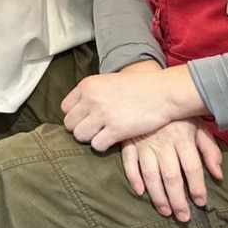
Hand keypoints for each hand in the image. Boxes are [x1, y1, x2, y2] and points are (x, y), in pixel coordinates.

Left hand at [60, 62, 202, 152]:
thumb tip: (78, 110)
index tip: (86, 119)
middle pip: (69, 124)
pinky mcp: (116, 130)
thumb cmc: (137, 88)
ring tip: (102, 135)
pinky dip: (102, 145)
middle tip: (94, 130)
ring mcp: (103, 114)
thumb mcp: (108, 82)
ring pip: (80, 136)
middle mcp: (91, 99)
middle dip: (80, 129)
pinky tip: (112, 140)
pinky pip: (96, 145)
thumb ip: (92, 94)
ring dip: (90, 138)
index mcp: (87, 85)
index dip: (75, 116)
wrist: (162, 93)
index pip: (65, 108)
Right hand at [119, 120, 223, 222]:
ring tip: (165, 211)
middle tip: (183, 217)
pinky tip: (140, 191)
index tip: (201, 202)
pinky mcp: (128, 141)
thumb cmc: (178, 114)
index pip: (192, 167)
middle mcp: (163, 143)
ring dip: (157, 195)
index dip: (197, 187)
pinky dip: (133, 177)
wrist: (148, 90)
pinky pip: (129, 162)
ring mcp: (143, 143)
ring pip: (150, 174)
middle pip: (171, 176)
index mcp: (182, 138)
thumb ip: (210, 150)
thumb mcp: (199, 126)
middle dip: (178, 199)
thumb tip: (218, 175)